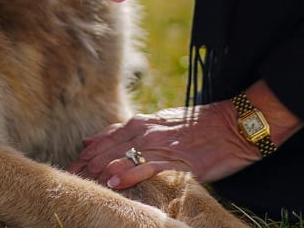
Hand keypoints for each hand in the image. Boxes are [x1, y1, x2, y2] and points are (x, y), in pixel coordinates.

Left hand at [68, 102, 255, 190]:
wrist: (236, 125)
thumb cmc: (201, 125)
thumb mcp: (163, 122)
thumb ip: (131, 130)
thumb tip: (96, 138)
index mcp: (144, 123)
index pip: (106, 138)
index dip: (86, 154)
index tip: (71, 166)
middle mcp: (148, 131)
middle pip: (108, 149)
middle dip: (86, 164)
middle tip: (68, 178)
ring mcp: (162, 146)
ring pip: (122, 156)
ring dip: (99, 169)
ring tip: (82, 181)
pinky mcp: (178, 161)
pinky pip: (147, 167)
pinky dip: (128, 173)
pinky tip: (113, 181)